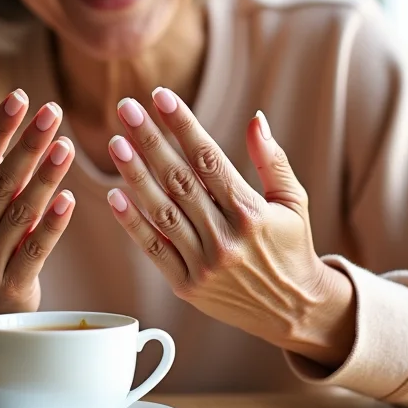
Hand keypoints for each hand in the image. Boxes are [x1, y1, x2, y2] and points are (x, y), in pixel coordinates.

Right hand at [0, 91, 75, 335]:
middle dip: (28, 144)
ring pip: (21, 212)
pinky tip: (70, 198)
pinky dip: (53, 223)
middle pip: (1, 182)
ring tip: (66, 146)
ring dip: (45, 177)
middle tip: (52, 111)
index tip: (19, 96)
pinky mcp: (14, 286)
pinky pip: (36, 250)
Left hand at [106, 89, 354, 368]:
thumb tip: (256, 118)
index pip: (209, 158)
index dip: (183, 125)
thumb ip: (272, 159)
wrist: (294, 311)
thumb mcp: (293, 201)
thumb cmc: (291, 246)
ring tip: (115, 143)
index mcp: (251, 212)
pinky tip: (114, 195)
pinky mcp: (187, 286)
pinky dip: (132, 223)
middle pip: (180, 179)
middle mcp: (226, 237)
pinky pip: (154, 250)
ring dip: (135, 175)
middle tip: (126, 108)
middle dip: (151, 140)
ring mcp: (204, 264)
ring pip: (162, 212)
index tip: (160, 96)